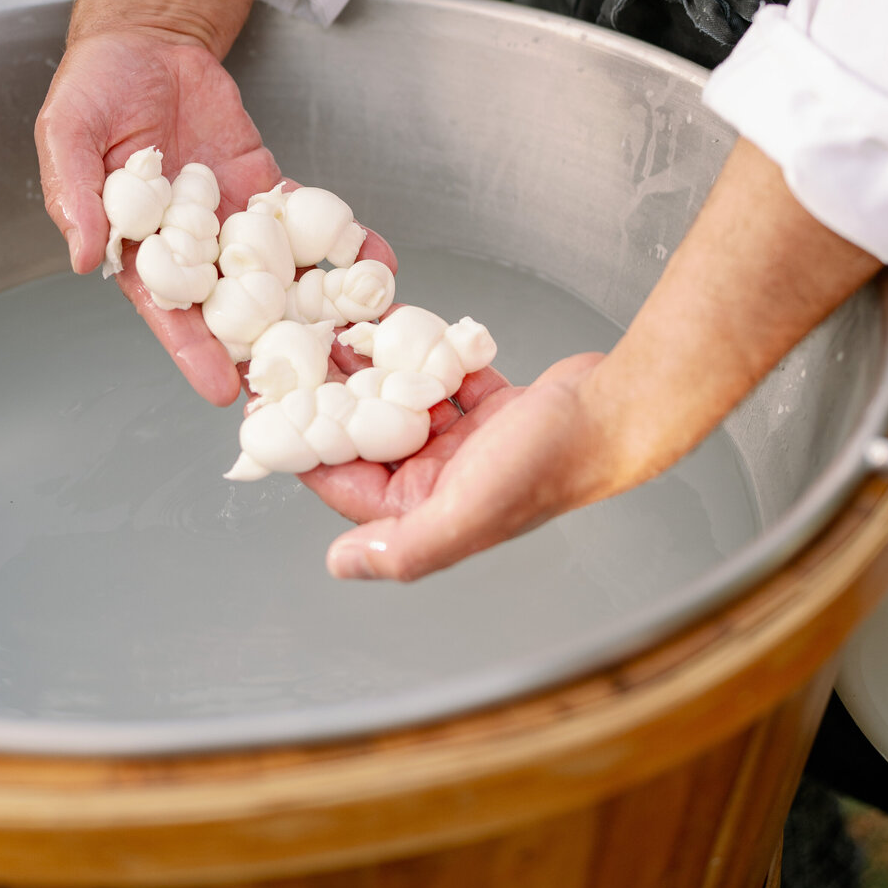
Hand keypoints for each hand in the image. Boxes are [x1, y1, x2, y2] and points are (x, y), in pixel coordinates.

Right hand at [35, 0, 394, 404]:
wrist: (145, 42)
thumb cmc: (94, 89)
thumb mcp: (67, 134)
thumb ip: (73, 195)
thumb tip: (80, 256)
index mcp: (138, 250)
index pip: (168, 314)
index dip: (194, 354)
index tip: (221, 391)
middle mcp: (192, 248)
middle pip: (234, 313)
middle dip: (271, 355)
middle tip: (314, 394)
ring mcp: (235, 222)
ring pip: (281, 279)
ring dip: (320, 313)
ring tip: (363, 346)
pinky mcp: (268, 190)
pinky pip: (309, 225)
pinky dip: (344, 245)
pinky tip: (377, 264)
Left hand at [307, 138, 880, 581]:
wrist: (621, 413)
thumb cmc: (551, 465)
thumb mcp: (467, 511)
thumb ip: (403, 546)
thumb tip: (338, 565)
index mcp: (423, 512)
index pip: (342, 478)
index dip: (301, 439)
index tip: (267, 399)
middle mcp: (438, 481)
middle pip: (365, 433)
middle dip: (330, 394)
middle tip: (293, 347)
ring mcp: (464, 441)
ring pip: (398, 399)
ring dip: (370, 366)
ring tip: (334, 325)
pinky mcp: (489, 405)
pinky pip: (439, 375)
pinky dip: (421, 351)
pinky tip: (397, 323)